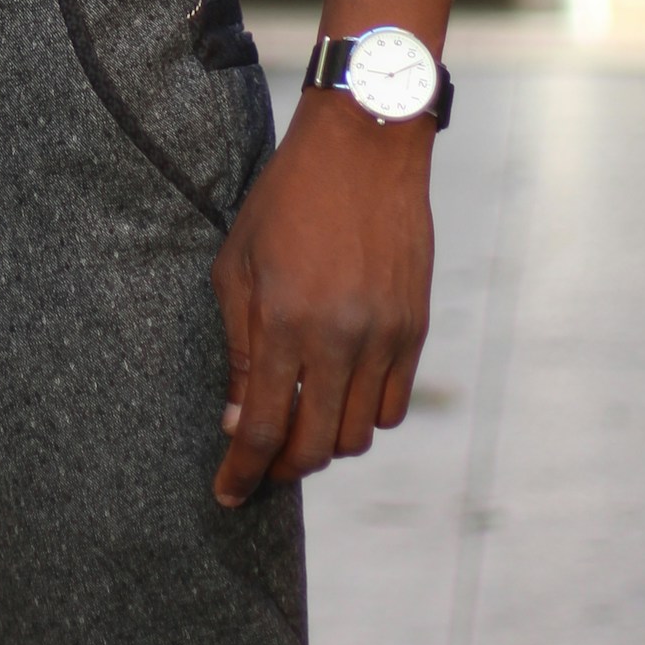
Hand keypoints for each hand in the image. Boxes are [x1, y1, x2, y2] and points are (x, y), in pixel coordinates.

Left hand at [210, 85, 433, 506]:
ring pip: (358, 435)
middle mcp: (340, 339)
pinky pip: (393, 406)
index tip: (228, 496)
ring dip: (325, 442)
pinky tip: (339, 394)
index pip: (264, 428)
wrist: (364, 148)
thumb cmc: (287, 199)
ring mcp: (385, 338)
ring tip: (301, 422)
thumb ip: (238, 347)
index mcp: (286, 322)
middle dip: (284, 467)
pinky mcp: (416, 330)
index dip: (243, 473)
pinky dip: (364, 415)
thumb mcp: (237, 263)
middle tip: (264, 462)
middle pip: (316, 447)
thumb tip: (238, 420)